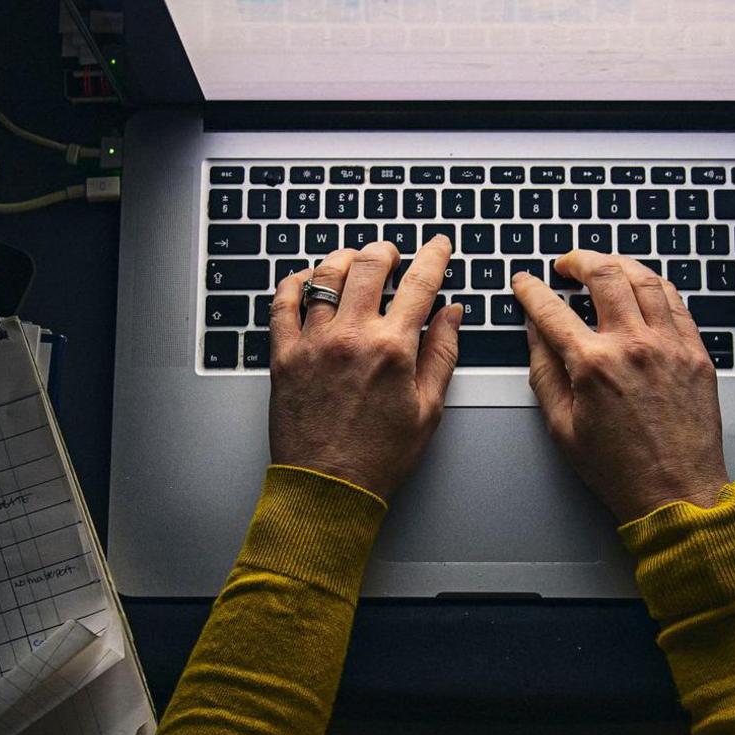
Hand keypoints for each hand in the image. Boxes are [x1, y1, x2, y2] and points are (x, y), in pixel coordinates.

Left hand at [268, 236, 462, 497]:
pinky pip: (283, 303)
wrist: (328, 488)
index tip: (439, 246)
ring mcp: (313, 343)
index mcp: (393, 349)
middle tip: (392, 254)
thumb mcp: (428, 409)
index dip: (434, 256)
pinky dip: (295, 284)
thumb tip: (452, 313)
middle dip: (385, 250)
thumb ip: (443, 354)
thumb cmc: (380, 457)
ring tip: (352, 262)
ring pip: (324, 275)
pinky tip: (306, 282)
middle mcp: (351, 337)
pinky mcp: (283, 356)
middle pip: (368, 265)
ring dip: (343, 260)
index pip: (420, 283)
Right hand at [512, 252, 729, 521]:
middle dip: (579, 260)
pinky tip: (643, 288)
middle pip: (604, 275)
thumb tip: (535, 332)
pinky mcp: (696, 353)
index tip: (525, 282)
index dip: (532, 290)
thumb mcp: (562, 426)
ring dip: (619, 264)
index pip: (552, 310)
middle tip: (566, 264)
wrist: (676, 493)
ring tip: (604, 266)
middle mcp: (634, 345)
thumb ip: (544, 371)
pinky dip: (655, 286)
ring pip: (645, 279)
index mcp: (594, 365)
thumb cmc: (619, 470)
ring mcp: (670, 345)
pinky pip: (676, 302)